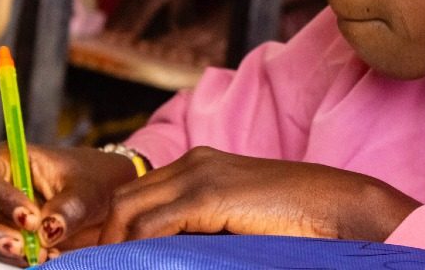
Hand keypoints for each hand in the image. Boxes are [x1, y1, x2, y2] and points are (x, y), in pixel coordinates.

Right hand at [0, 144, 137, 262]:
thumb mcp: (89, 190)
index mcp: (5, 160)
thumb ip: (69, 207)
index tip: (30, 219)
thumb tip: (47, 230)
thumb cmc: (93, 182)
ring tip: (37, 255)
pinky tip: (36, 259)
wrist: (106, 200)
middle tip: (21, 246)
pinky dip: (5, 261)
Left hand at [98, 146, 420, 243]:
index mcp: (199, 169)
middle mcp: (193, 164)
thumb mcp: (234, 231)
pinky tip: (129, 266)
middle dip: (99, 240)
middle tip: (84, 269)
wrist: (341, 208)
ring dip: (110, 247)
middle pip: (123, 201)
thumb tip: (168, 258)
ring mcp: (200, 174)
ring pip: (129, 210)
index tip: (92, 262)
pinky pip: (153, 224)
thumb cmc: (298, 227)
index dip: (109, 233)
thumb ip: (199, 239)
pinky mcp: (209, 193)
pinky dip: (133, 249)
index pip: (136, 198)